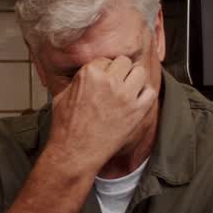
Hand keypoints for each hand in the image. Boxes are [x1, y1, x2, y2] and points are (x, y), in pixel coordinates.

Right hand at [46, 57, 155, 173]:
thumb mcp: (62, 96)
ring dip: (134, 79)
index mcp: (89, 73)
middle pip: (124, 62)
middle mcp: (109, 81)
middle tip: (115, 83)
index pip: (105, 60)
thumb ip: (77, 81)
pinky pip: (150, 92)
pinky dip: (144, 94)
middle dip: (120, 71)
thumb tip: (84, 76)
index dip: (104, 70)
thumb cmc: (66, 128)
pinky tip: (136, 100)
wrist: (74, 153)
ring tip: (127, 89)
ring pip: (140, 72)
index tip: (103, 80)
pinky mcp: (136, 111)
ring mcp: (125, 96)